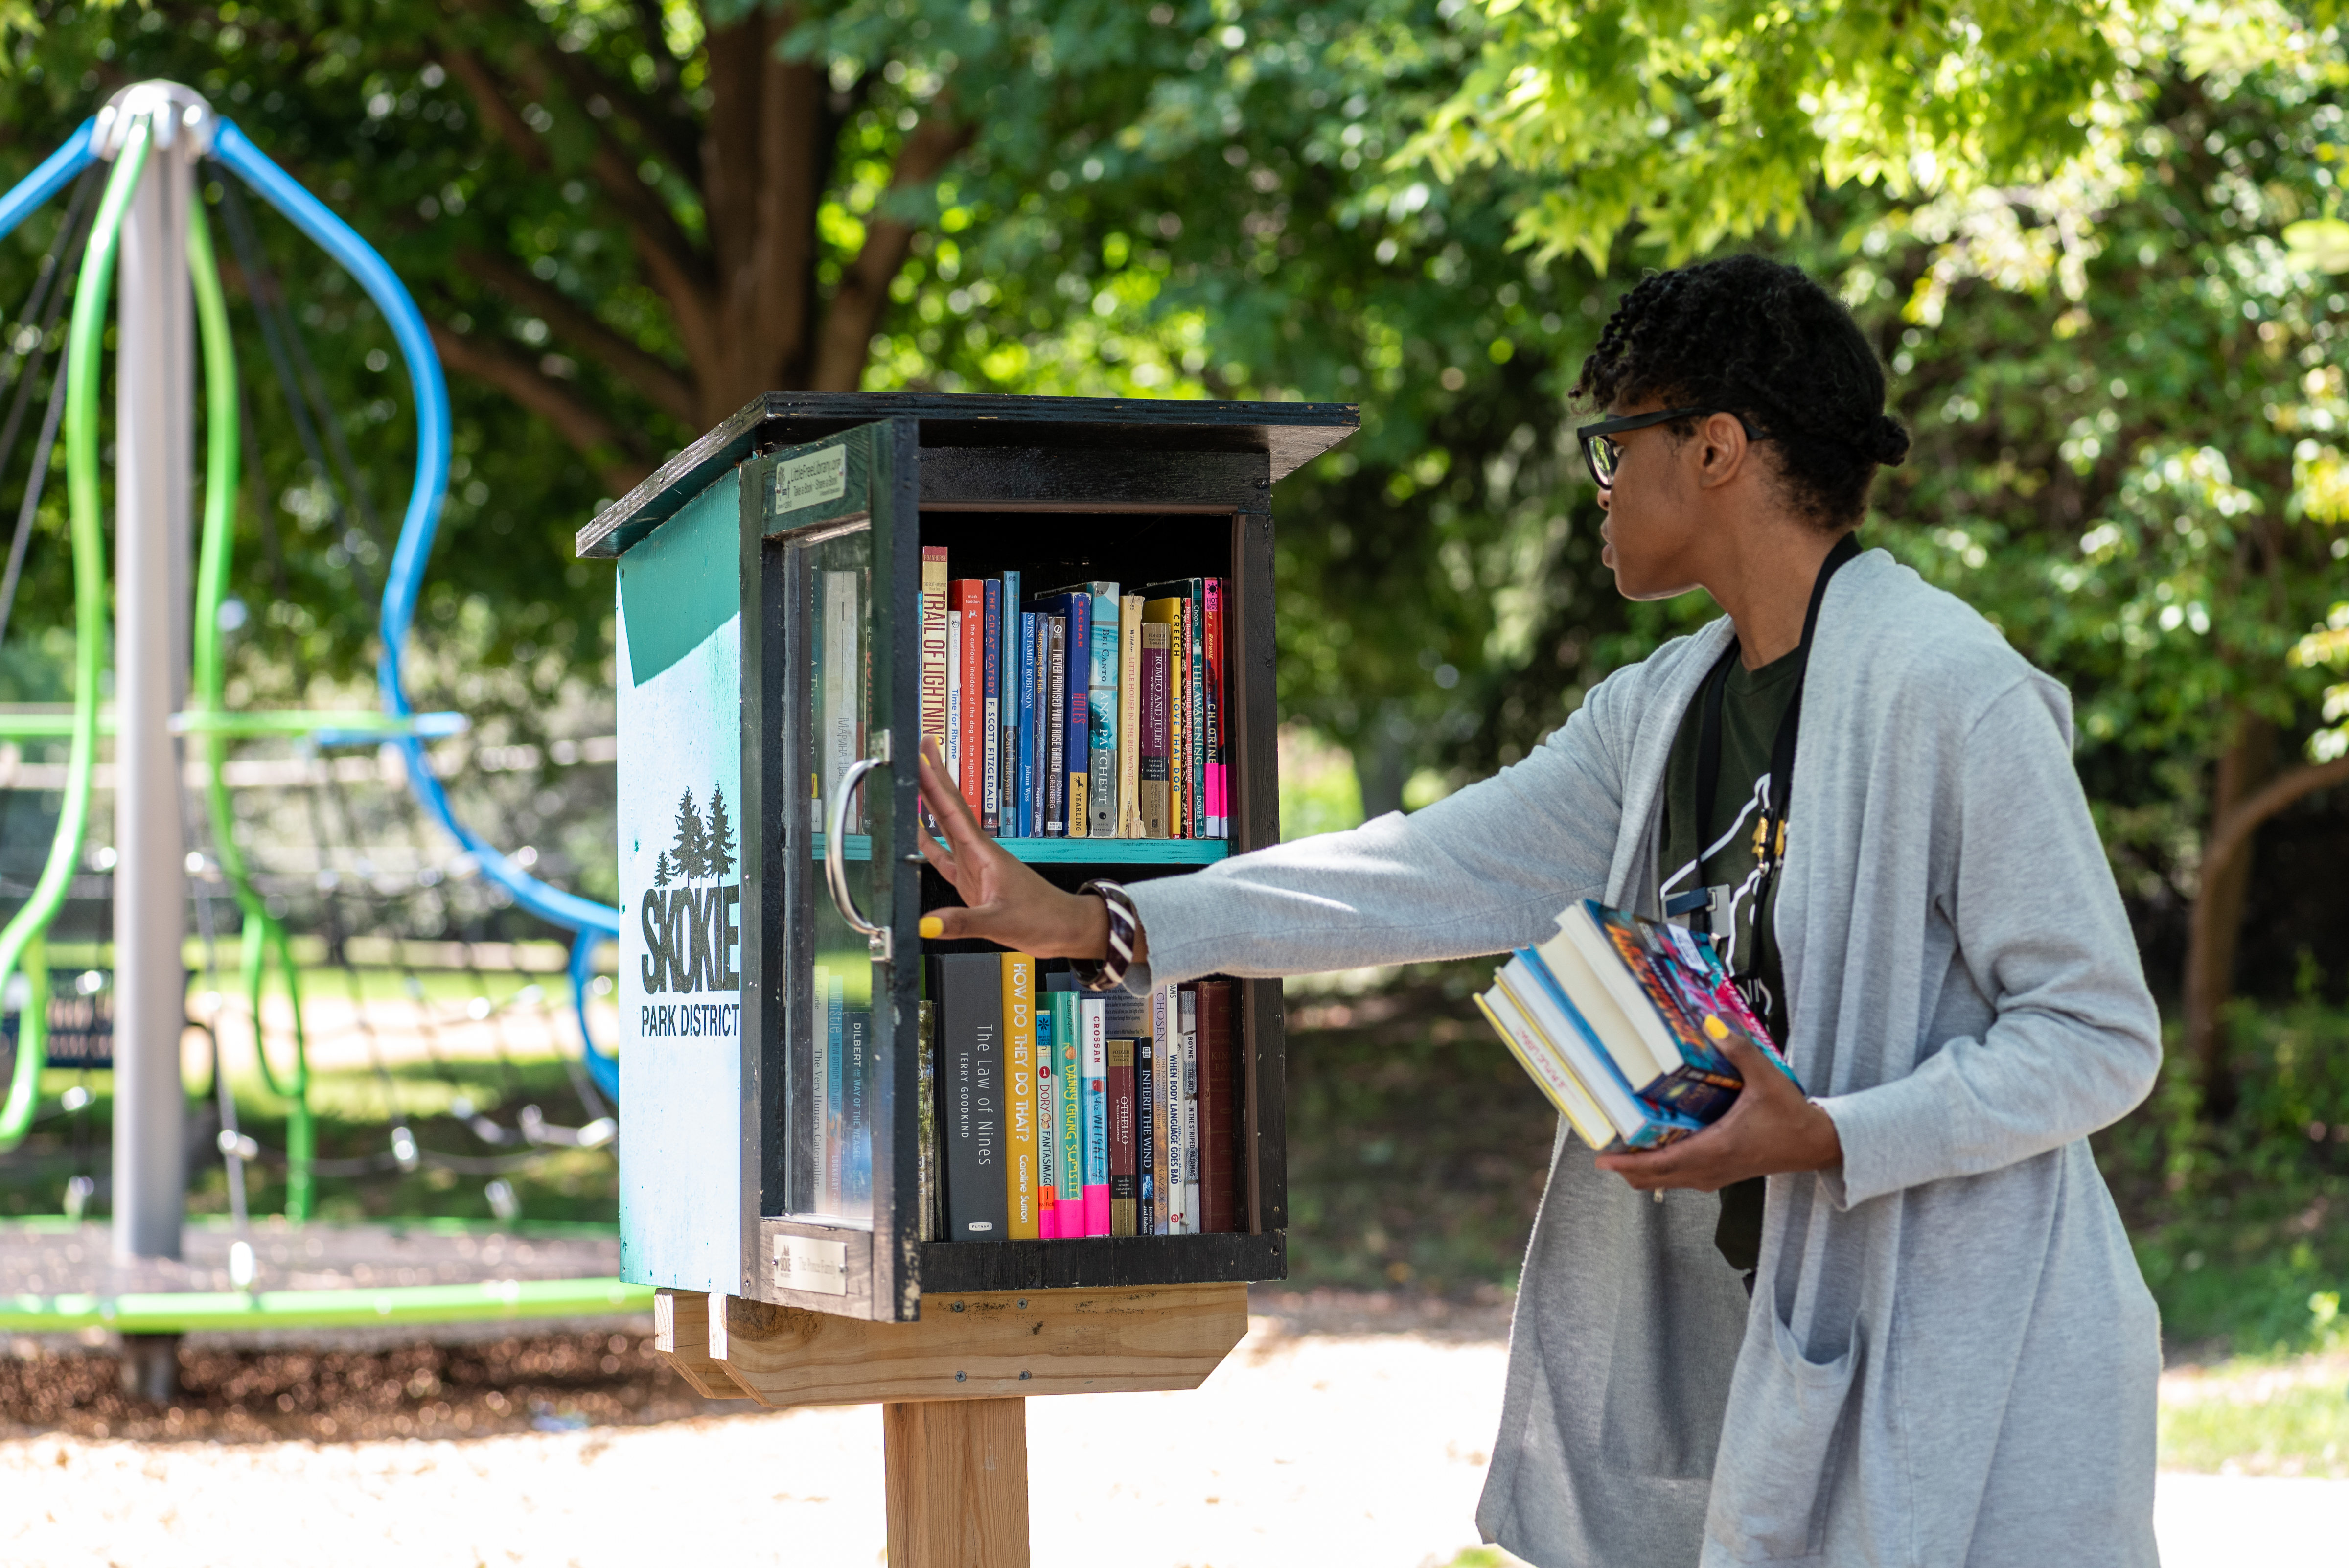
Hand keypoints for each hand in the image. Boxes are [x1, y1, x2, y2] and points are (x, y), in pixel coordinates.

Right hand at [913, 738, 1132, 959]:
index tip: (921, 758)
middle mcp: (977, 853)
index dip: (935, 785)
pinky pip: (945, 858)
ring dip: (930, 804)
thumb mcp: (999, 922)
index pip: (953, 811)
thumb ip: (962, 923)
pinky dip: (929, 845)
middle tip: (920, 748)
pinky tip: (916, 834)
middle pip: (949, 809)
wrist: (1062, 928)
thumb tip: (928, 924)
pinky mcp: (972, 882)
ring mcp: (975, 865)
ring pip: (946, 827)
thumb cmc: (1041, 919)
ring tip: (915, 780)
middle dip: (934, 778)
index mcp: (984, 854)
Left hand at [1592, 1025, 1840, 1192]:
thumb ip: (1739, 1049)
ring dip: (1644, 1171)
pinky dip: (1663, 1171)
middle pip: (1657, 1178)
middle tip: (1603, 1153)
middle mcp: (1711, 1168)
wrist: (1815, 1144)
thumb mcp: (1767, 1078)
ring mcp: (1716, 1175)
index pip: (1664, 1164)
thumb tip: (1712, 1023)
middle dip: (1628, 1169)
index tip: (1604, 1160)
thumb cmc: (1791, 1116)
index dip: (1631, 1164)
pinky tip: (1656, 1152)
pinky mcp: (1722, 1174)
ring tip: (1622, 1153)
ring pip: (1669, 1181)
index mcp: (1716, 1149)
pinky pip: (1683, 1178)